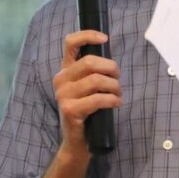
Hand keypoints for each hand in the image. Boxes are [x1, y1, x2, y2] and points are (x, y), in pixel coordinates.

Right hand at [55, 30, 121, 154]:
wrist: (77, 142)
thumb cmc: (88, 111)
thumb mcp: (88, 88)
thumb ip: (93, 72)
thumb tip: (112, 60)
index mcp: (66, 70)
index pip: (70, 43)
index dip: (88, 36)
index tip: (105, 39)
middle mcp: (61, 79)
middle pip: (89, 62)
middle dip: (110, 68)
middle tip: (118, 78)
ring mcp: (63, 95)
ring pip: (96, 80)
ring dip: (114, 86)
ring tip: (118, 94)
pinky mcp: (69, 109)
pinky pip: (98, 99)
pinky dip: (112, 99)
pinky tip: (116, 103)